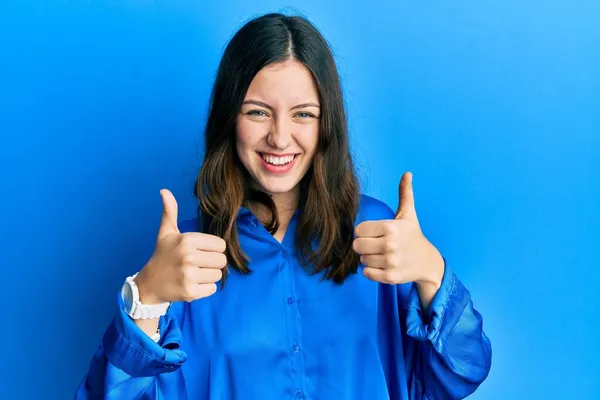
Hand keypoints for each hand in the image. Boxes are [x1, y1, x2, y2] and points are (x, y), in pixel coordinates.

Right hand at [134, 189, 226, 303]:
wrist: (149, 283)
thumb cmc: (162, 255)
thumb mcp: (166, 233)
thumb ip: (170, 212)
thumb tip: (164, 191)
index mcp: (187, 240)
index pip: (220, 245)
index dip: (212, 249)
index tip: (199, 252)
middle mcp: (188, 256)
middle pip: (222, 260)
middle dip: (212, 263)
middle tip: (197, 264)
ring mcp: (189, 275)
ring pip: (218, 275)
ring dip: (209, 276)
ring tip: (194, 274)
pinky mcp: (190, 292)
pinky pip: (212, 289)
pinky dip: (205, 289)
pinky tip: (192, 285)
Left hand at [353, 172, 443, 285]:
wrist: (428, 262)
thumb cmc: (413, 236)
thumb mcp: (408, 215)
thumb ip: (405, 194)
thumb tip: (407, 173)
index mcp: (390, 227)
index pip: (359, 230)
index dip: (364, 232)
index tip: (374, 234)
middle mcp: (390, 245)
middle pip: (357, 246)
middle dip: (364, 245)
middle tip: (376, 245)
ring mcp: (390, 262)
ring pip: (362, 260)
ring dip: (369, 258)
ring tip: (382, 255)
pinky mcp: (390, 277)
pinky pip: (367, 273)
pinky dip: (371, 271)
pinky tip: (382, 265)